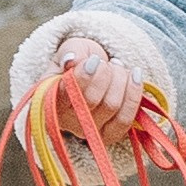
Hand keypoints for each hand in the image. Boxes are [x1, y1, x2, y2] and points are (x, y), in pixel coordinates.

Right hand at [55, 35, 143, 151]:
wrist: (94, 73)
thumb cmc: (80, 61)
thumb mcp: (72, 49)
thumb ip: (70, 52)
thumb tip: (71, 60)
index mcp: (50, 99)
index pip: (66, 94)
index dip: (84, 77)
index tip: (94, 60)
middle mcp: (66, 121)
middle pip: (92, 100)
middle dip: (105, 74)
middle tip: (105, 62)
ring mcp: (88, 132)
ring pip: (111, 106)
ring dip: (120, 80)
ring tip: (117, 67)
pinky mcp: (108, 136)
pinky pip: (125, 119)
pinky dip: (134, 94)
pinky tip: (135, 75)